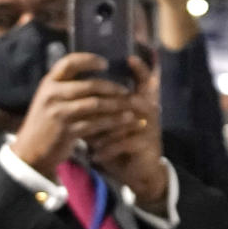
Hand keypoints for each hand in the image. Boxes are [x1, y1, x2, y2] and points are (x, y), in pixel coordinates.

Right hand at [11, 53, 136, 180]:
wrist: (29, 152)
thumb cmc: (46, 122)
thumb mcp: (50, 99)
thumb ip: (67, 86)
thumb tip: (98, 72)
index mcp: (49, 82)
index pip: (69, 62)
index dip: (89, 60)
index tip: (105, 63)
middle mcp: (52, 94)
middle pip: (89, 85)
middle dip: (112, 87)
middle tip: (127, 90)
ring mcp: (58, 113)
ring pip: (95, 104)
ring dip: (116, 104)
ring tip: (131, 105)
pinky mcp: (66, 130)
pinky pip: (95, 123)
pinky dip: (112, 122)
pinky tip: (123, 120)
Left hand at [88, 56, 168, 210]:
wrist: (139, 171)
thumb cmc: (122, 142)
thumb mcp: (112, 123)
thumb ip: (101, 107)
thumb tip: (77, 90)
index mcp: (142, 101)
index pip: (145, 79)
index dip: (140, 68)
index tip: (129, 57)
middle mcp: (149, 110)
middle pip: (135, 97)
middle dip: (110, 103)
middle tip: (87, 107)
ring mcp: (150, 127)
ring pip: (124, 121)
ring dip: (104, 129)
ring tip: (86, 138)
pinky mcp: (147, 144)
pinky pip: (123, 142)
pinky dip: (107, 149)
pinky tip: (95, 155)